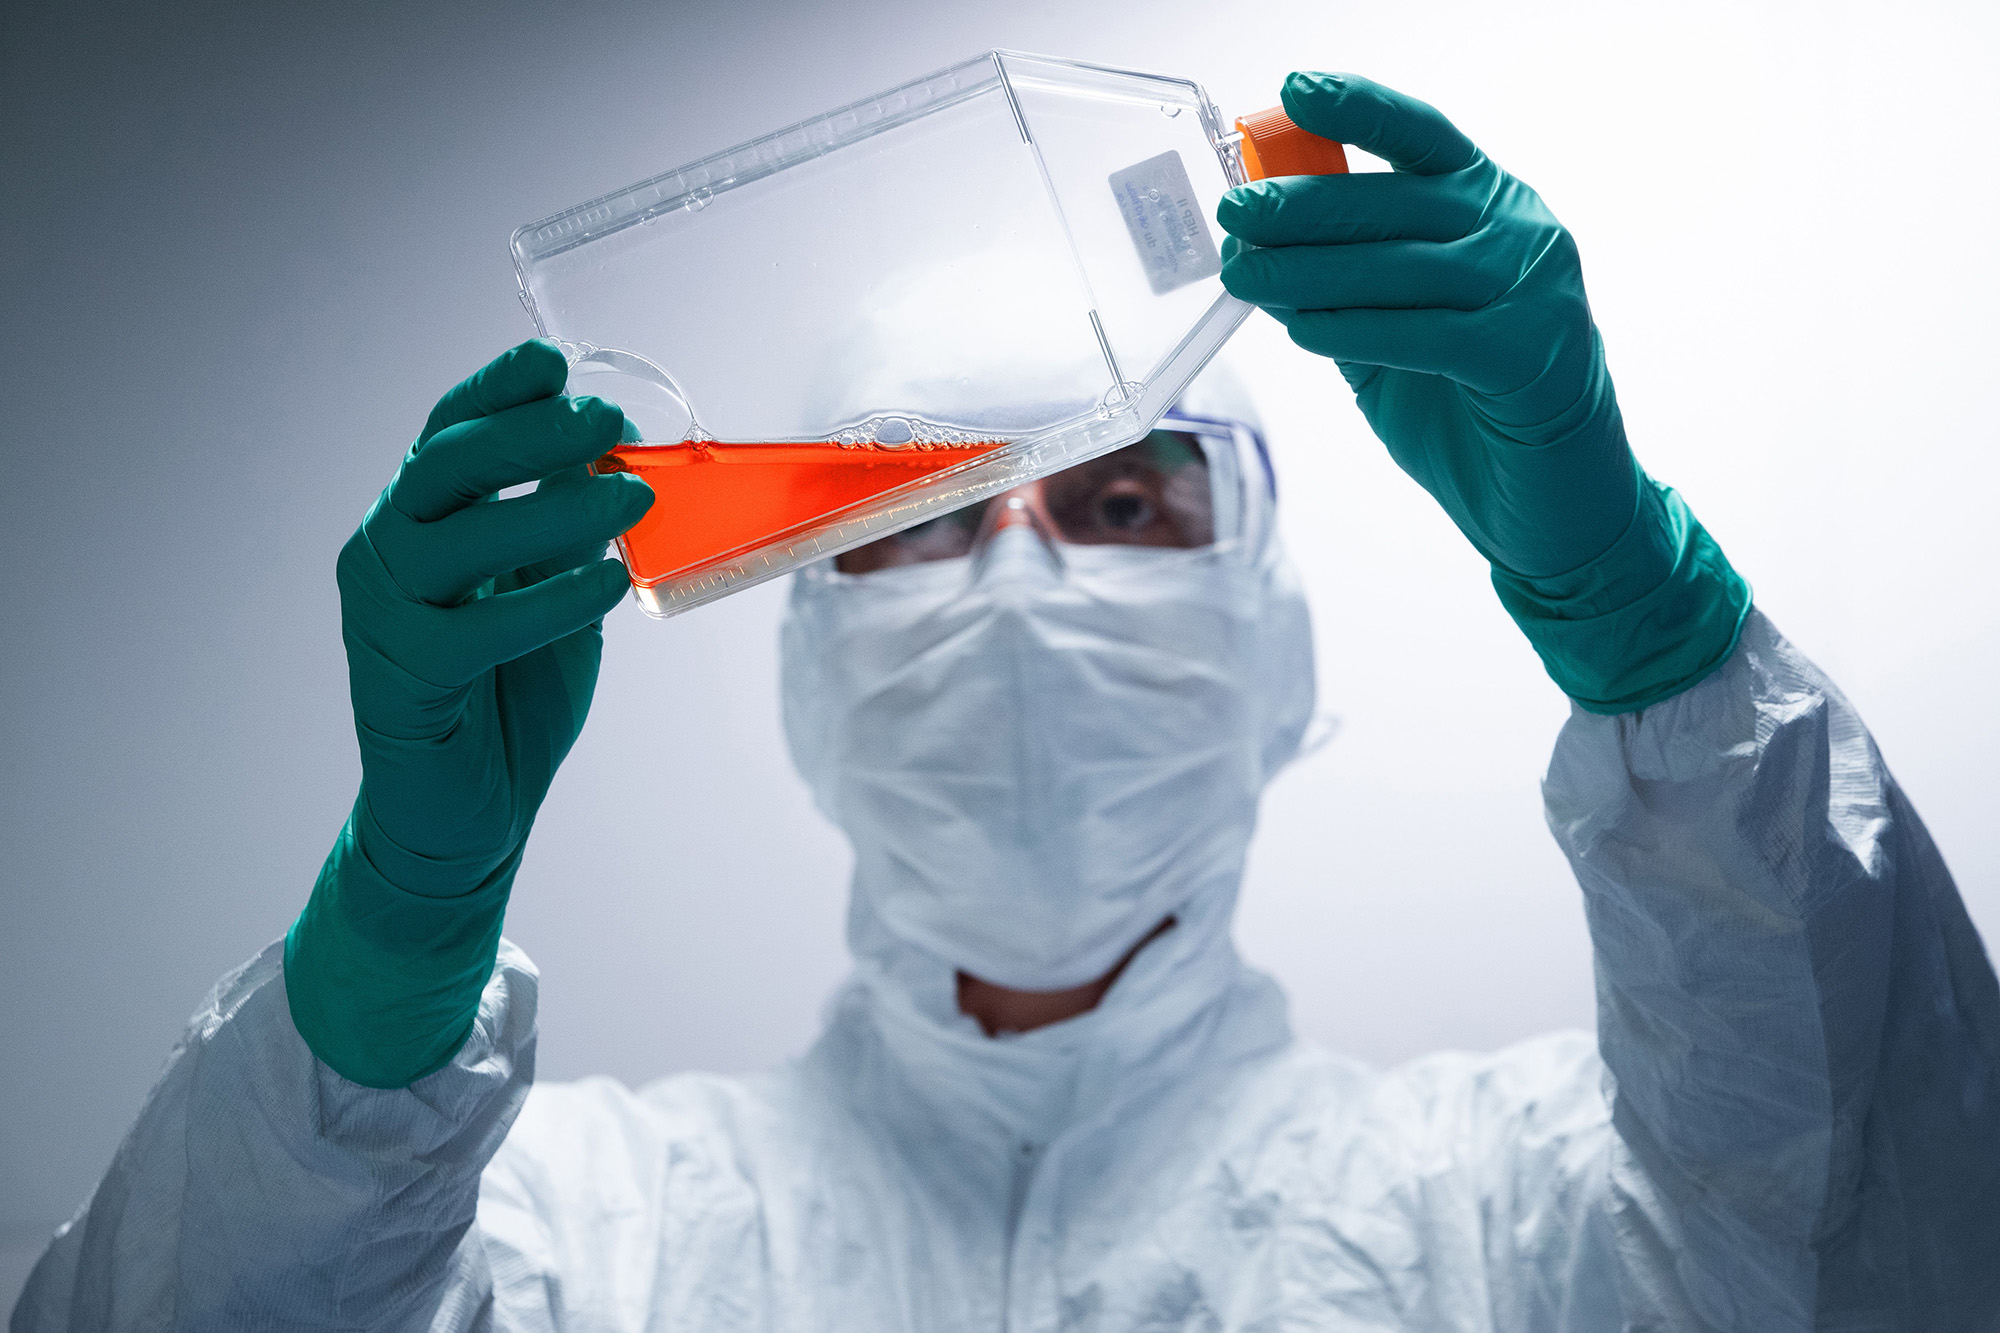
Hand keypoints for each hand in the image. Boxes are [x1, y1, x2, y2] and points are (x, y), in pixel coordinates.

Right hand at [339, 339, 652, 893]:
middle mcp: (388, 553)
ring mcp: (387, 615)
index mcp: (422, 520)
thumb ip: (567, 525)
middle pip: (445, 465)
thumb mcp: (553, 588)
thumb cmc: (510, 692)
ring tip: (630, 499)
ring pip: (455, 538)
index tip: (553, 359)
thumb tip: (612, 453)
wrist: (467, 810)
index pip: (447, 431)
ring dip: (549, 509)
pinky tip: (606, 587)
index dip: (495, 389)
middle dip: (528, 431)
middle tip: (609, 420)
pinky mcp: (405, 680)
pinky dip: (547, 602)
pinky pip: (476, 628)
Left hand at [1217, 71, 1633, 579]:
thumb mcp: (1397, 335)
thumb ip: (1346, 288)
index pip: (1423, 138)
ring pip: (1400, 267)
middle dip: (1304, 205)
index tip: (1294, 92)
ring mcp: (1534, 292)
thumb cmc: (1472, 409)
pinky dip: (1352, 329)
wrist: (1556, 505)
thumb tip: (1259, 249)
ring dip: (1310, 270)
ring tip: (1246, 274)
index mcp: (1494, 206)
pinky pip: (1422, 333)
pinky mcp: (1529, 357)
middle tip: (1236, 212)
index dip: (1359, 109)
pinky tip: (1300, 329)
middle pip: (1396, 202)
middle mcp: (1521, 234)